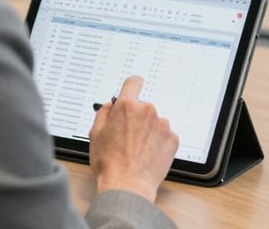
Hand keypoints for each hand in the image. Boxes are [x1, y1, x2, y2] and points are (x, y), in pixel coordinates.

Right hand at [88, 75, 178, 201]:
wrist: (128, 186)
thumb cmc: (109, 162)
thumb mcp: (95, 134)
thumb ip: (103, 113)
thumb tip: (110, 106)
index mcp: (127, 106)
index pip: (134, 82)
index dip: (132, 86)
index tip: (132, 90)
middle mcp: (147, 110)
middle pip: (143, 106)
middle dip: (136, 117)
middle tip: (127, 136)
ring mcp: (162, 125)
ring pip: (154, 122)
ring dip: (148, 130)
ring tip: (137, 150)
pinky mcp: (173, 139)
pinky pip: (164, 135)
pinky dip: (158, 142)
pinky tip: (147, 155)